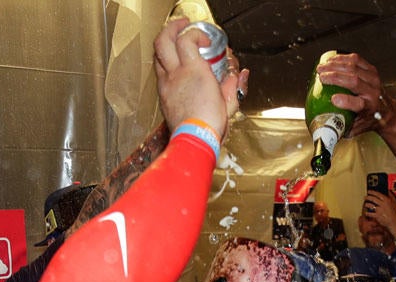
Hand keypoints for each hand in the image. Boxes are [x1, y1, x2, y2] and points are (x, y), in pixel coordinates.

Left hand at [153, 19, 240, 139]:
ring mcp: (166, 84)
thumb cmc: (209, 124)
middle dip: (172, 28)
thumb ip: (232, 84)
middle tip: (182, 26)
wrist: (194, 141)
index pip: (186, 40)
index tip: (205, 40)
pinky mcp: (163, 95)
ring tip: (176, 42)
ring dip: (166, 45)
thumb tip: (237, 76)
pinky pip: (159, 72)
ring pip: (157, 55)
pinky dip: (166, 63)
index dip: (195, 33)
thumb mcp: (229, 101)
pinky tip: (174, 66)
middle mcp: (176, 74)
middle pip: (163, 41)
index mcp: (194, 72)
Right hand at [313, 52, 395, 138]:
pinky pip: (356, 59)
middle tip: (320, 76)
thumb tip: (324, 132)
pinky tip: (331, 60)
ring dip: (335, 65)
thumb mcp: (356, 129)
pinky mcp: (371, 69)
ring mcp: (373, 78)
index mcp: (369, 108)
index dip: (345, 101)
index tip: (333, 99)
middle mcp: (373, 92)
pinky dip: (342, 58)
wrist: (386, 110)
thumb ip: (341, 129)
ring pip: (354, 67)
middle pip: (353, 80)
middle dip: (335, 76)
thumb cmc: (369, 118)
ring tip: (322, 67)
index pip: (358, 104)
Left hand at [363, 191, 395, 236]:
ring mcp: (380, 210)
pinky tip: (366, 212)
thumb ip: (391, 196)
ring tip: (366, 204)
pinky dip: (368, 213)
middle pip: (373, 199)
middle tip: (365, 197)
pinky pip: (371, 214)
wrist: (395, 221)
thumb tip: (388, 191)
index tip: (369, 191)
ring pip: (371, 205)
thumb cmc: (395, 213)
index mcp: (387, 200)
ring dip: (367, 204)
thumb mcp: (395, 202)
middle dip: (368, 197)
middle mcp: (382, 204)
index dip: (372, 192)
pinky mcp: (378, 216)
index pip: (378, 194)